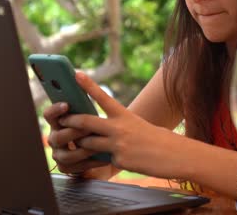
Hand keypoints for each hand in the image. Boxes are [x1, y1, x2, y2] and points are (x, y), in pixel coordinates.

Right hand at [43, 102, 109, 173]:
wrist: (105, 150)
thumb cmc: (97, 129)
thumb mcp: (93, 118)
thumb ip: (87, 111)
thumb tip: (92, 95)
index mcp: (57, 123)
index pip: (49, 115)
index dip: (55, 110)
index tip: (67, 104)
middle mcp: (54, 138)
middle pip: (57, 137)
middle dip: (74, 133)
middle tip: (89, 128)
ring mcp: (58, 154)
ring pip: (66, 155)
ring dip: (84, 150)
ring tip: (98, 146)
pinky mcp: (66, 167)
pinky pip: (76, 167)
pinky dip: (91, 162)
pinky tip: (104, 158)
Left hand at [58, 72, 189, 177]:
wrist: (175, 155)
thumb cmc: (156, 139)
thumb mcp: (137, 126)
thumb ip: (118, 127)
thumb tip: (98, 133)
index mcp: (125, 115)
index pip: (103, 97)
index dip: (87, 85)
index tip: (76, 74)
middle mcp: (119, 127)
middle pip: (86, 121)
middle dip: (70, 121)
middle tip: (61, 121)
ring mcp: (118, 144)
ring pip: (88, 143)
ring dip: (81, 144)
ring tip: (77, 144)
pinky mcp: (120, 160)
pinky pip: (102, 160)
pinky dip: (102, 161)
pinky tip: (110, 161)